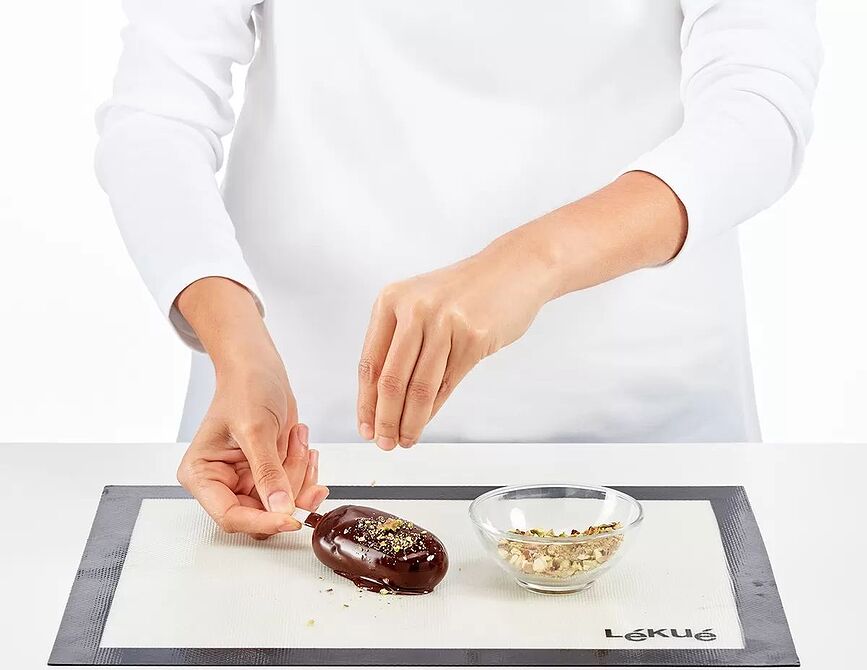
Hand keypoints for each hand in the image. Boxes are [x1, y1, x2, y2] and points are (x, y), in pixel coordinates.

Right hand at [174, 277, 328, 537]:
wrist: (259, 367)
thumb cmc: (245, 387)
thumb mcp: (256, 430)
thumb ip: (268, 472)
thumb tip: (280, 508)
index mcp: (202, 475)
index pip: (231, 516)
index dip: (263, 521)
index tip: (291, 517)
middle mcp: (222, 482)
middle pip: (262, 513)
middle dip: (289, 489)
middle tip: (300, 456)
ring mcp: (247, 479)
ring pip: (283, 502)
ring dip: (300, 474)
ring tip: (297, 439)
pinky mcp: (268, 473)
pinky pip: (294, 489)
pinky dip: (305, 471)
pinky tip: (303, 445)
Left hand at [356, 237, 556, 449]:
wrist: (514, 269)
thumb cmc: (466, 292)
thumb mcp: (421, 304)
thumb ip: (399, 343)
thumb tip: (381, 398)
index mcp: (391, 300)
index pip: (370, 362)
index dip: (366, 401)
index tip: (365, 426)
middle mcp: (414, 310)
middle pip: (391, 379)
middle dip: (385, 418)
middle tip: (384, 442)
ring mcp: (444, 323)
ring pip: (419, 387)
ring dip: (410, 421)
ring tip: (405, 439)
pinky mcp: (472, 338)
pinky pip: (446, 383)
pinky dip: (433, 409)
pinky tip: (426, 421)